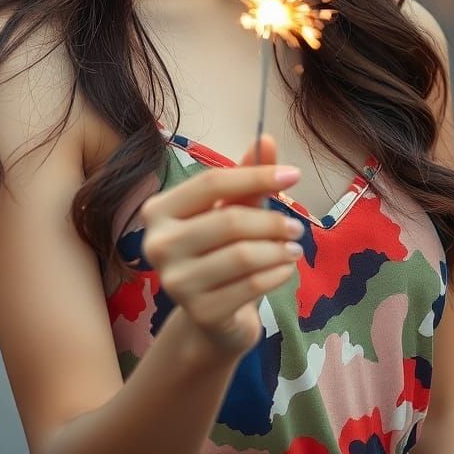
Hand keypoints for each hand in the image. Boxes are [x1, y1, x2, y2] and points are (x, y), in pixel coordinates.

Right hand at [139, 133, 304, 359]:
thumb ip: (246, 178)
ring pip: (242, 255)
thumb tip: (265, 138)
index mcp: (158, 210)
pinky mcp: (199, 313)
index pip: (211, 182)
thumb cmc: (218, 252)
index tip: (293, 175)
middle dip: (271, 220)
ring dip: (278, 249)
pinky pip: (251, 286)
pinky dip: (277, 274)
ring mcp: (175, 282)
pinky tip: (286, 269)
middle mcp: (157, 244)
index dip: (255, 176)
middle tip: (296, 226)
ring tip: (295, 247)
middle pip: (229, 220)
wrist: (211, 315)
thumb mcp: (230, 209)